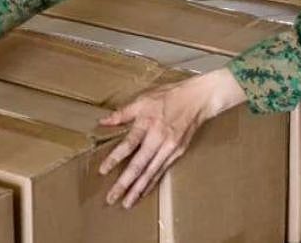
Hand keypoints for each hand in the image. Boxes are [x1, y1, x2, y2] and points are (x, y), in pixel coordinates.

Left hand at [98, 69, 246, 208]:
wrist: (197, 100)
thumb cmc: (168, 97)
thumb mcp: (143, 99)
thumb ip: (122, 113)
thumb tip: (103, 122)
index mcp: (147, 124)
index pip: (128, 145)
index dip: (115, 158)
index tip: (103, 171)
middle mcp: (158, 139)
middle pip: (139, 165)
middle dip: (124, 183)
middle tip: (111, 198)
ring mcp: (169, 148)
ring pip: (151, 173)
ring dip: (138, 189)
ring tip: (126, 203)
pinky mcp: (177, 153)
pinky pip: (161, 171)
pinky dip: (151, 183)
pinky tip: (142, 193)